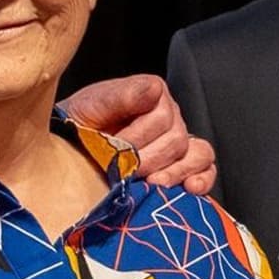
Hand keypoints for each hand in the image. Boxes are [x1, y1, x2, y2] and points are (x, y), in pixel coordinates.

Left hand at [63, 73, 215, 196]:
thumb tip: (153, 90)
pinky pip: (207, 169)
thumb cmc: (80, 126)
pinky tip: (190, 188)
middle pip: (176, 139)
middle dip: (148, 159)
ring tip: (151, 184)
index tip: (113, 146)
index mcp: (151, 95)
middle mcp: (170, 115)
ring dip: (173, 172)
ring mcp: (180, 140)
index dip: (138, 135)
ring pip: (196, 154)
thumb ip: (121, 96)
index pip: (161, 116)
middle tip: (124, 171)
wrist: (71, 150)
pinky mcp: (184, 164)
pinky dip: (202, 179)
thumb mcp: (92, 106)